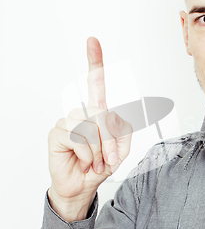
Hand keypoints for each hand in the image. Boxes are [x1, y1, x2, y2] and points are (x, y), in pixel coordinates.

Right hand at [47, 37, 131, 221]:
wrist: (82, 187)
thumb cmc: (100, 166)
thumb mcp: (120, 150)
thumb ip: (123, 131)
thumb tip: (112, 115)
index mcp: (98, 114)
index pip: (96, 85)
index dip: (95, 62)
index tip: (93, 41)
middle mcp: (82, 114)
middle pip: (102, 114)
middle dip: (110, 141)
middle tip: (108, 160)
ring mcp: (68, 122)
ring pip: (90, 126)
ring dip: (98, 149)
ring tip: (93, 161)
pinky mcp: (57, 132)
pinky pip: (78, 137)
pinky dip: (86, 153)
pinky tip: (81, 160)